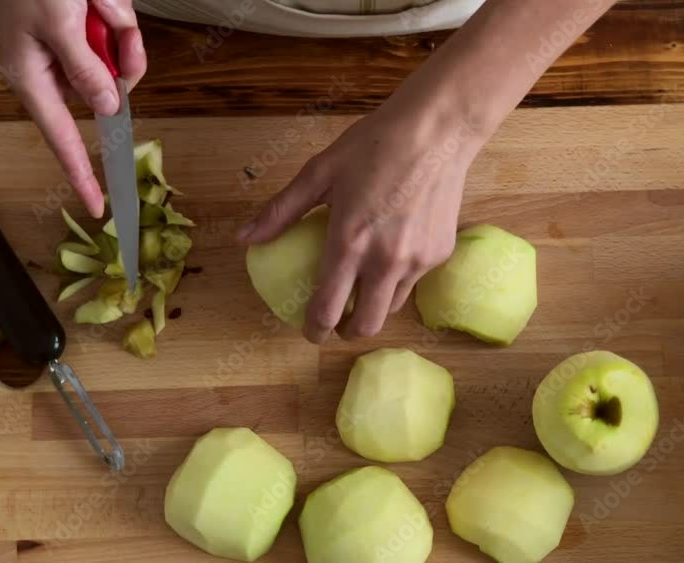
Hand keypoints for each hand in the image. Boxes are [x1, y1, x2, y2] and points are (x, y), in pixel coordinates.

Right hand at [0, 0, 146, 217]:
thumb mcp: (57, 23)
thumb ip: (85, 68)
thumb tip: (106, 108)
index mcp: (30, 76)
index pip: (61, 137)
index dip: (81, 171)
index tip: (98, 204)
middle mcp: (51, 69)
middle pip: (107, 93)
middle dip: (119, 56)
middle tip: (100, 15)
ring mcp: (74, 51)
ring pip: (121, 61)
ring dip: (118, 29)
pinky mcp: (89, 33)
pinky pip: (121, 37)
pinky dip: (118, 15)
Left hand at [238, 103, 482, 342]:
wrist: (438, 130)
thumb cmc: (374, 144)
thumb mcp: (319, 172)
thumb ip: (281, 211)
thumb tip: (243, 239)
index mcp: (349, 242)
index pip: (327, 309)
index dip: (313, 329)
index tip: (308, 330)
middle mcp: (385, 261)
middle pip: (364, 326)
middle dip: (345, 332)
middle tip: (335, 322)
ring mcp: (416, 260)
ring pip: (390, 308)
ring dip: (372, 308)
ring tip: (361, 291)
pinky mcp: (440, 254)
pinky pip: (413, 281)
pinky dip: (397, 280)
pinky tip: (390, 255)